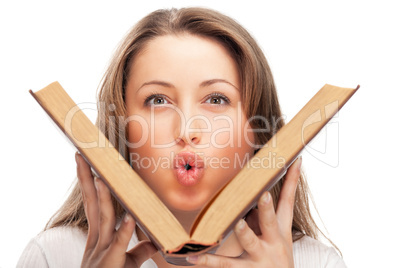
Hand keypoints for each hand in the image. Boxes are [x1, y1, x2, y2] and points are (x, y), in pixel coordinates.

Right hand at [76, 152, 156, 267]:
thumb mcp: (126, 261)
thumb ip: (139, 248)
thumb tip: (155, 237)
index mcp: (99, 237)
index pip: (94, 205)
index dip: (90, 185)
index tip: (89, 165)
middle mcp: (97, 241)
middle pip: (92, 206)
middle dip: (86, 181)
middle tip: (82, 157)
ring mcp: (101, 253)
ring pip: (103, 221)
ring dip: (102, 199)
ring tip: (101, 178)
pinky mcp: (111, 265)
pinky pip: (118, 246)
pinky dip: (123, 232)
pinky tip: (128, 217)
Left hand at [187, 157, 301, 266]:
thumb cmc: (276, 259)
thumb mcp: (279, 238)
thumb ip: (265, 217)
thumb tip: (254, 192)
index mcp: (281, 231)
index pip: (288, 201)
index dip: (292, 180)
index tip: (294, 160)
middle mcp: (273, 243)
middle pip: (271, 220)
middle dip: (267, 208)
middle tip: (263, 195)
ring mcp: (260, 258)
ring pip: (250, 241)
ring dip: (245, 232)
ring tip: (238, 224)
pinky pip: (224, 265)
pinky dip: (208, 261)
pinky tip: (193, 256)